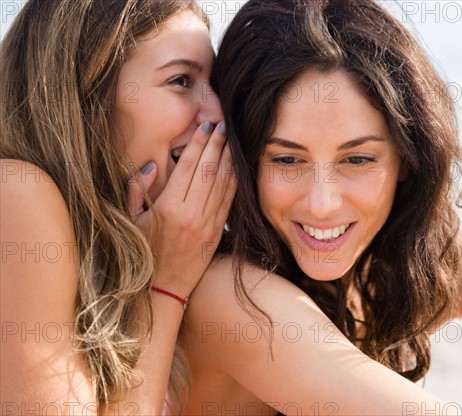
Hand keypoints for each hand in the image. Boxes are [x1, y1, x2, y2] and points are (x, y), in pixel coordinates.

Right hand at [126, 121, 235, 296]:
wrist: (162, 288)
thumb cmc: (141, 252)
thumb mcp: (130, 221)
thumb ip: (136, 190)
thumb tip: (151, 165)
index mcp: (168, 207)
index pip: (189, 166)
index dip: (200, 142)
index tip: (206, 125)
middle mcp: (190, 213)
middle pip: (209, 170)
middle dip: (218, 144)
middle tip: (224, 124)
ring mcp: (206, 223)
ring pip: (222, 183)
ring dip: (229, 159)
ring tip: (232, 140)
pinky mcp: (216, 233)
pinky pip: (228, 201)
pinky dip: (234, 182)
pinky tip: (237, 167)